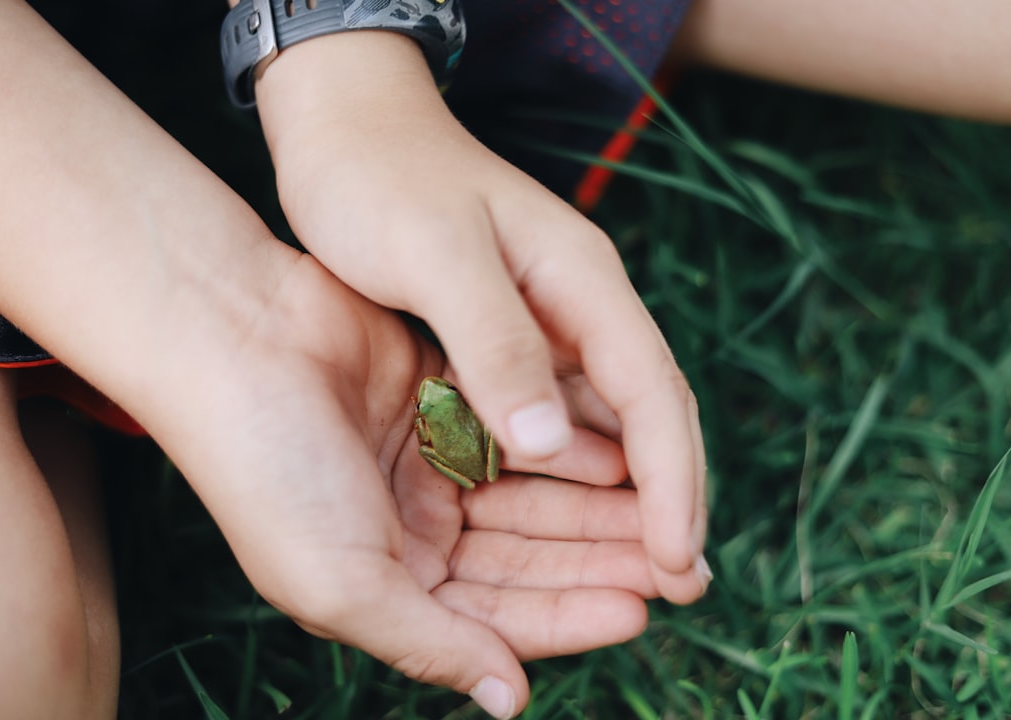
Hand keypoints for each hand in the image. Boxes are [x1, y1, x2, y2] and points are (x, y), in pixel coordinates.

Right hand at [168, 251, 701, 717]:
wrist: (231, 339)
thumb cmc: (268, 470)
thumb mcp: (338, 583)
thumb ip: (427, 645)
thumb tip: (508, 701)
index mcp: (385, 585)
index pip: (495, 619)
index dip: (567, 618)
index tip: (639, 611)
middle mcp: (411, 532)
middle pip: (526, 560)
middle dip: (595, 564)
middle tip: (674, 568)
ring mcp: (428, 467)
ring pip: (532, 500)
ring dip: (592, 510)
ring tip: (660, 517)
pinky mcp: (442, 404)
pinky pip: (519, 438)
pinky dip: (563, 449)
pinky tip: (616, 458)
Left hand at [254, 32, 707, 597]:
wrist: (341, 127)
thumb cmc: (379, 178)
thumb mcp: (434, 253)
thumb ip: (495, 342)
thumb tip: (551, 445)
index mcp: (581, 281)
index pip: (653, 393)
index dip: (674, 480)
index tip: (679, 559)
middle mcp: (575, 307)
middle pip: (644, 416)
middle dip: (667, 501)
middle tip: (680, 589)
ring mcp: (541, 324)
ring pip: (601, 424)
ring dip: (622, 498)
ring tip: (636, 574)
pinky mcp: (499, 340)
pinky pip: (549, 417)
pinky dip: (564, 472)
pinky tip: (563, 517)